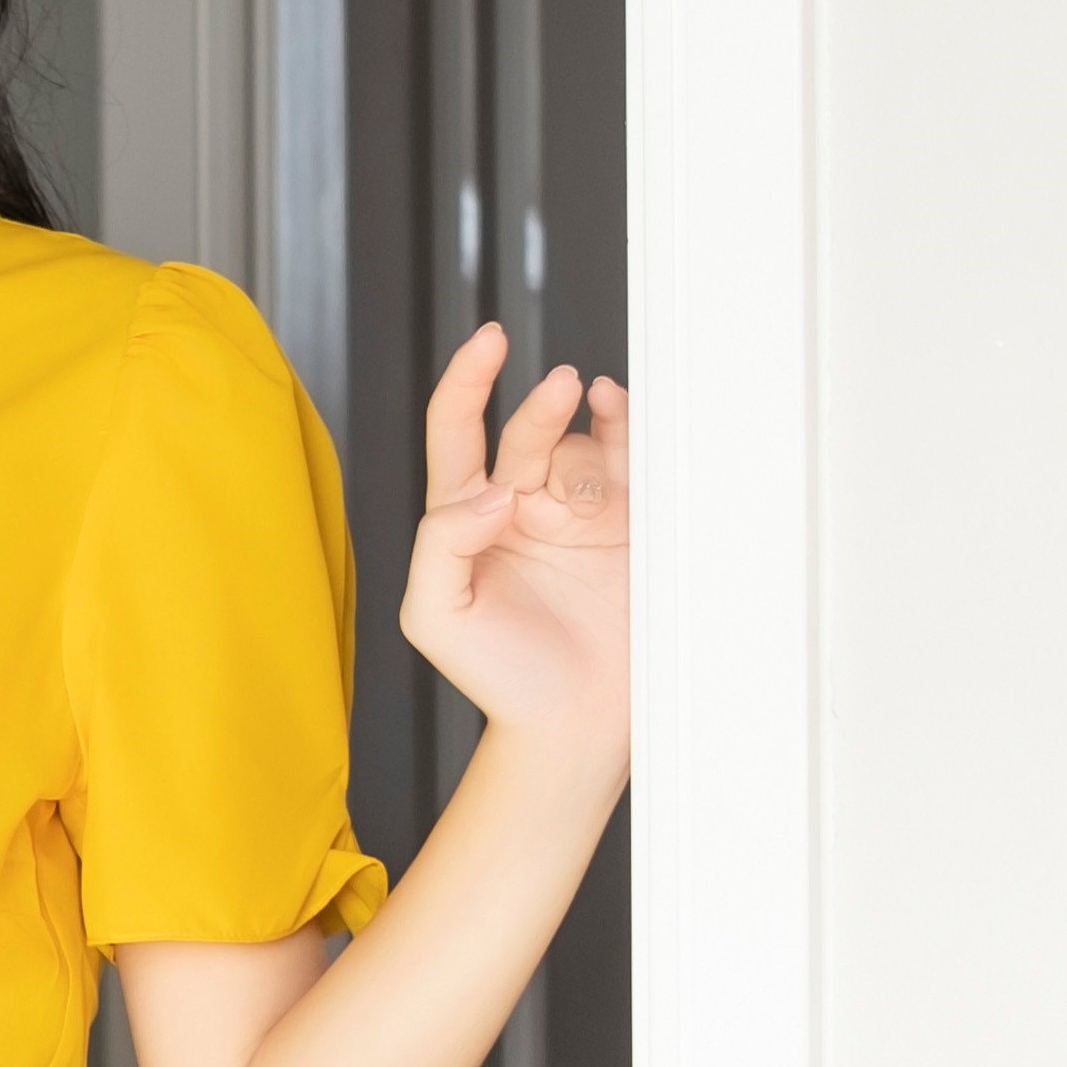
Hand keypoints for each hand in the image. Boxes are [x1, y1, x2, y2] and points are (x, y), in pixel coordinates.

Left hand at [398, 320, 629, 769]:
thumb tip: (490, 493)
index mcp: (464, 520)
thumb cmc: (498, 678)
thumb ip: (441, 543)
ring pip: (583, 443)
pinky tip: (622, 410)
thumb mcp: (435, 616)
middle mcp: (521, 505)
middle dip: (540, 407)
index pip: (458, 432)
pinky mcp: (627, 526)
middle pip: (527, 432)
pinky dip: (630, 431)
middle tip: (559, 390)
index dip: (468, 381)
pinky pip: (631, 463)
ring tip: (593, 434)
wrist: (571, 725)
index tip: (488, 341)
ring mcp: (576, 513)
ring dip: (588, 432)